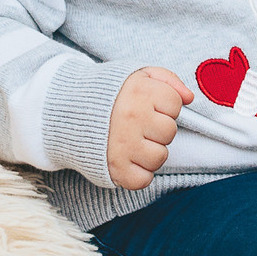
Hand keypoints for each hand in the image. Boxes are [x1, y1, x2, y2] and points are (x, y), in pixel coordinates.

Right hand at [107, 65, 192, 189]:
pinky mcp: (114, 168)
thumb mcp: (138, 75)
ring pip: (160, 157)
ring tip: (134, 141)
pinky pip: (143, 180)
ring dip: (151, 151)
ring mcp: (122, 144)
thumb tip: (189, 97)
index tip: (150, 106)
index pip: (175, 104)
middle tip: (139, 125)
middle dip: (158, 128)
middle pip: (169, 131)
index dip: (165, 106)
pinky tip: (129, 159)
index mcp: (139, 92)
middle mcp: (131, 117)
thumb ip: (168, 80)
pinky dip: (139, 174)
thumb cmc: (110, 94)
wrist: (67, 111)